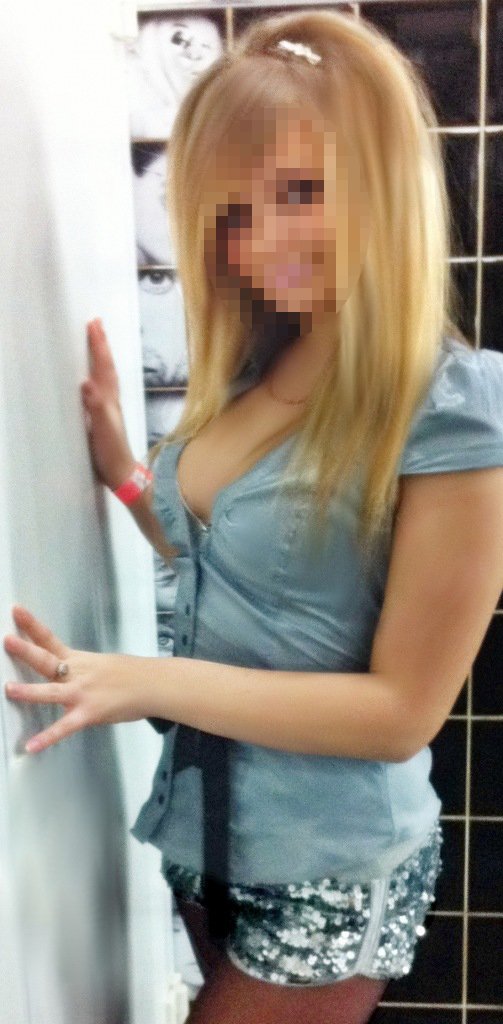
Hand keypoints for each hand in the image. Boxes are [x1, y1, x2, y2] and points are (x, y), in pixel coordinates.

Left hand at [3, 606, 151, 752]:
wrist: (154, 685)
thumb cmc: (132, 675)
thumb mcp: (102, 664)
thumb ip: (80, 669)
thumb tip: (66, 672)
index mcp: (78, 659)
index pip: (49, 639)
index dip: (31, 625)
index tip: (15, 611)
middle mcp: (77, 673)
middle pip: (47, 659)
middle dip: (25, 650)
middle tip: (7, 640)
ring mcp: (82, 693)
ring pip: (52, 691)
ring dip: (29, 691)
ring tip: (9, 689)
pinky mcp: (89, 714)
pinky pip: (65, 727)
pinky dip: (48, 737)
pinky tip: (31, 746)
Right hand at [81, 319, 135, 490]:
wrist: (123, 474)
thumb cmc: (112, 452)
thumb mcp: (103, 429)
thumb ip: (97, 407)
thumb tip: (87, 383)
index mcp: (110, 400)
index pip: (104, 368)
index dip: (99, 347)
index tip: (94, 325)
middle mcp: (112, 401)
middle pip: (107, 368)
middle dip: (102, 346)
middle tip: (96, 325)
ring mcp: (110, 409)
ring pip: (106, 377)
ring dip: (102, 359)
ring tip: (98, 345)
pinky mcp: (105, 419)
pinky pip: (102, 390)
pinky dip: (99, 378)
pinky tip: (95, 381)